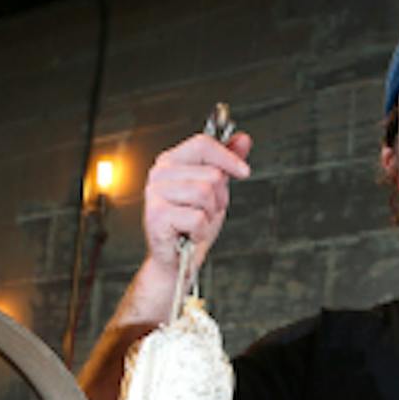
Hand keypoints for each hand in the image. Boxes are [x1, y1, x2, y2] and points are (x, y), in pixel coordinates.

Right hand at [142, 130, 253, 280]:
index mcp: (170, 161)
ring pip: (205, 193)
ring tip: (197, 223)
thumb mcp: (216, 189)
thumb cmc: (192, 225)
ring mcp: (155, 193)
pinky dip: (200, 231)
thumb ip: (225, 162)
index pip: (202, 144)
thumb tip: (243, 139)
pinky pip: (197, 217)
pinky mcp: (156, 215)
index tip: (244, 172)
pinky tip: (189, 235)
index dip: (228, 157)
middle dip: (219, 198)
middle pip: (211, 173)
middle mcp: (159, 173)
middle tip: (205, 212)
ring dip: (209, 215)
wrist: (178, 260)